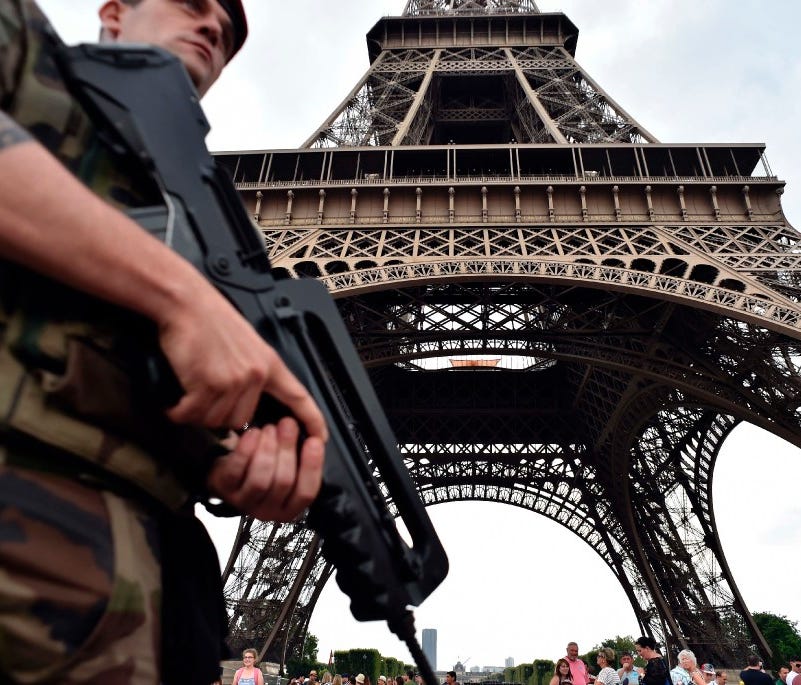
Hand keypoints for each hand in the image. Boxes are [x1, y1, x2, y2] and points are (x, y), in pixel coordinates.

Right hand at [157, 282, 327, 440]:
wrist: (188, 304)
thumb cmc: (211, 321)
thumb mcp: (247, 344)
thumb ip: (253, 373)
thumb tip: (246, 403)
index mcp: (269, 364)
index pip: (299, 397)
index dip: (313, 420)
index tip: (320, 438)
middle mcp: (255, 374)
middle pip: (241, 421)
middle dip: (219, 417)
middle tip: (203, 402)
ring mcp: (233, 380)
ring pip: (217, 420)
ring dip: (198, 415)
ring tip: (189, 397)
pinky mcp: (208, 383)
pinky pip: (194, 414)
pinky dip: (180, 412)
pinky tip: (176, 404)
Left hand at [207, 418, 324, 519]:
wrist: (230, 469)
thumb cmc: (266, 465)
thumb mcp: (290, 463)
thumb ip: (304, 454)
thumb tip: (316, 436)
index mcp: (290, 507)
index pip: (307, 492)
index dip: (312, 466)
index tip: (314, 441)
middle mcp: (268, 511)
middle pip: (283, 482)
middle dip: (288, 449)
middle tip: (289, 424)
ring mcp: (245, 502)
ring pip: (260, 479)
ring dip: (268, 449)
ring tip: (270, 428)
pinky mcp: (225, 490)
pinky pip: (236, 471)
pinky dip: (246, 450)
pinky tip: (253, 433)